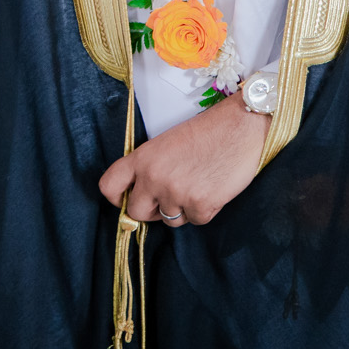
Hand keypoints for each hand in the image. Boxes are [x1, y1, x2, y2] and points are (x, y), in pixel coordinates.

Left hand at [97, 92, 267, 225]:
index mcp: (141, 158)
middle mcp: (153, 177)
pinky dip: (204, 211)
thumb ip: (149, 168)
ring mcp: (176, 193)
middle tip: (168, 198)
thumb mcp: (165, 144)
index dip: (117, 198)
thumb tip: (143, 195)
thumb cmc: (206, 133)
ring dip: (181, 210)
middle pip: (136, 212)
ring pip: (168, 220)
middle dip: (151, 210)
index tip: (128, 199)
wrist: (240, 128)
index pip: (108, 186)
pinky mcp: (200, 206)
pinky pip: (195, 221)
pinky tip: (212, 189)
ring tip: (197, 186)